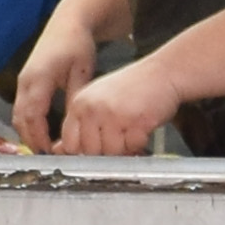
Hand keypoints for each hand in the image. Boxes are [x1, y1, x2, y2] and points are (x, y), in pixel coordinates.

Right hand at [12, 8, 100, 149]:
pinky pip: (21, 108)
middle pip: (21, 119)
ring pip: (18, 115)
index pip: (33, 115)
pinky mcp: (25, 82)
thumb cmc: (77, 44)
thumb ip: (74, 98)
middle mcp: (25, 82)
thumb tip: (73, 124)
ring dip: (28, 132)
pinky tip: (41, 131)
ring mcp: (22, 82)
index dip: (39, 136)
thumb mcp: (82, 71)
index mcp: (38, 79)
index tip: (48, 151)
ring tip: (43, 148)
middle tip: (46, 156)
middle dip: (31, 139)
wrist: (67, 23)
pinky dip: (28, 122)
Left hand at [42, 60, 183, 157]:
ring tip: (131, 130)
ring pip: (112, 152)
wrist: (164, 71)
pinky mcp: (135, 121)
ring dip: (125, 148)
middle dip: (106, 151)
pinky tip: (142, 127)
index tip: (96, 148)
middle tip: (119, 136)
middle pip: (91, 152)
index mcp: (80, 104)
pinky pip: (133, 146)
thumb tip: (60, 149)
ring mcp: (114, 115)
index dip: (83, 151)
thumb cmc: (133, 87)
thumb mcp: (98, 100)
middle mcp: (93, 109)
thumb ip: (79, 124)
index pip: (70, 143)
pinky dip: (140, 142)